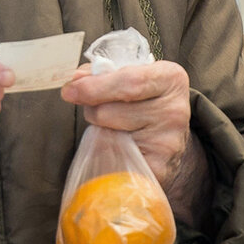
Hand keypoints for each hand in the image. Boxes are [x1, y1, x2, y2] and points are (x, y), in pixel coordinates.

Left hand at [60, 60, 190, 185]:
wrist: (171, 146)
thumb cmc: (145, 105)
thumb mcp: (135, 79)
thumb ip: (104, 75)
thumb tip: (76, 81)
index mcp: (170, 79)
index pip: (129, 81)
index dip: (95, 86)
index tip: (70, 90)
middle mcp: (174, 110)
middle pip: (110, 110)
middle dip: (92, 109)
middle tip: (92, 108)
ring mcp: (167, 142)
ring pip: (107, 135)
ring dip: (100, 131)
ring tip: (114, 127)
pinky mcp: (157, 169)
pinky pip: (113, 160)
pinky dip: (107, 154)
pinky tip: (119, 148)